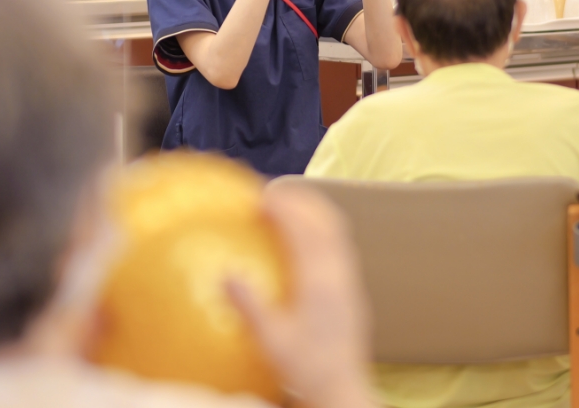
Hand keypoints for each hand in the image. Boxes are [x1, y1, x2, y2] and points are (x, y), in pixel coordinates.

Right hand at [228, 184, 372, 407]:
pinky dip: (321, 231)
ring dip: (314, 212)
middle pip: (326, 222)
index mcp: (321, 284)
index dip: (286, 207)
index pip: (305, 232)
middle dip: (302, 199)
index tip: (263, 195)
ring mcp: (349, 282)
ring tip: (290, 205)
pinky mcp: (352, 291)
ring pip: (336, 232)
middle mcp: (340, 276)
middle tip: (275, 191)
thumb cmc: (305, 370)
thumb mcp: (271, 342)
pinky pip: (339, 247)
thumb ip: (249, 307)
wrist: (342, 390)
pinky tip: (302, 240)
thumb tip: (227, 273)